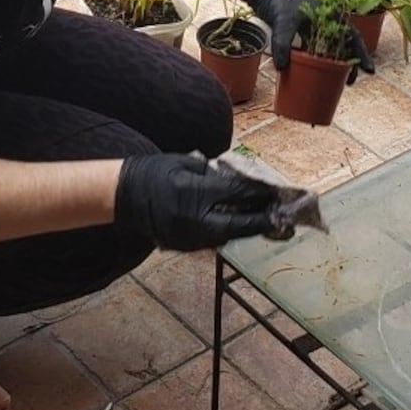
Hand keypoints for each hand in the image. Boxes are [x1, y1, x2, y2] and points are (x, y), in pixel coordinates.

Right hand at [114, 152, 289, 249]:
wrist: (125, 195)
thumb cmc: (155, 172)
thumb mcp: (184, 163)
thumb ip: (212, 173)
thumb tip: (238, 181)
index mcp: (193, 193)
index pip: (235, 195)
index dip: (259, 194)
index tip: (278, 193)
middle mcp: (194, 219)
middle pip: (238, 224)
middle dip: (262, 220)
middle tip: (285, 217)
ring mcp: (189, 237)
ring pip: (229, 236)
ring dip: (248, 228)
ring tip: (268, 221)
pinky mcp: (186, 246)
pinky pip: (215, 240)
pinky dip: (230, 232)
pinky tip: (242, 226)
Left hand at [234, 0, 374, 76]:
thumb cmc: (277, 1)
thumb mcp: (283, 22)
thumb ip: (283, 44)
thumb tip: (282, 68)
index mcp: (331, 13)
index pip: (353, 35)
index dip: (363, 53)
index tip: (369, 70)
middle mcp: (328, 19)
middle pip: (345, 44)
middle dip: (350, 63)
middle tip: (351, 82)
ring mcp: (317, 25)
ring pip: (331, 47)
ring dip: (335, 63)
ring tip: (338, 81)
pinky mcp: (305, 30)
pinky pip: (316, 48)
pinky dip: (318, 60)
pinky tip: (317, 72)